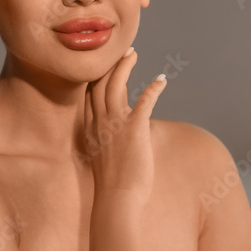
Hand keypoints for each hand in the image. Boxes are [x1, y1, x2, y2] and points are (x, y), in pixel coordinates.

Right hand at [83, 47, 166, 202]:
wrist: (117, 199)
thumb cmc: (113, 186)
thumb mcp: (102, 158)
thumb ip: (105, 143)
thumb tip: (114, 141)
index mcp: (91, 128)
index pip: (89, 94)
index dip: (96, 76)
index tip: (104, 64)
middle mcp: (99, 122)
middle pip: (100, 83)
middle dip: (110, 64)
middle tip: (121, 51)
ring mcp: (115, 124)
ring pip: (115, 84)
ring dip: (125, 66)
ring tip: (134, 54)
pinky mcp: (133, 128)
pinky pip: (144, 100)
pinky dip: (153, 87)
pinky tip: (161, 80)